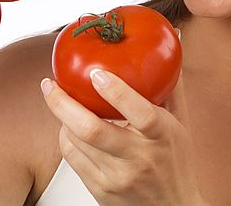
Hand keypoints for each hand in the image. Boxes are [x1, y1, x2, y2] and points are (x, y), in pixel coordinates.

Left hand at [40, 63, 206, 204]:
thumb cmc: (176, 163)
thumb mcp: (181, 124)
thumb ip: (172, 84)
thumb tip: (174, 41)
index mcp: (163, 136)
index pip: (141, 112)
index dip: (117, 91)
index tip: (96, 72)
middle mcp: (140, 158)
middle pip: (93, 130)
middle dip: (63, 104)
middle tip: (50, 84)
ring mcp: (118, 177)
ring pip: (77, 143)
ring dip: (62, 117)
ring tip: (57, 99)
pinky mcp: (101, 191)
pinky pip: (73, 159)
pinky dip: (66, 137)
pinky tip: (68, 126)